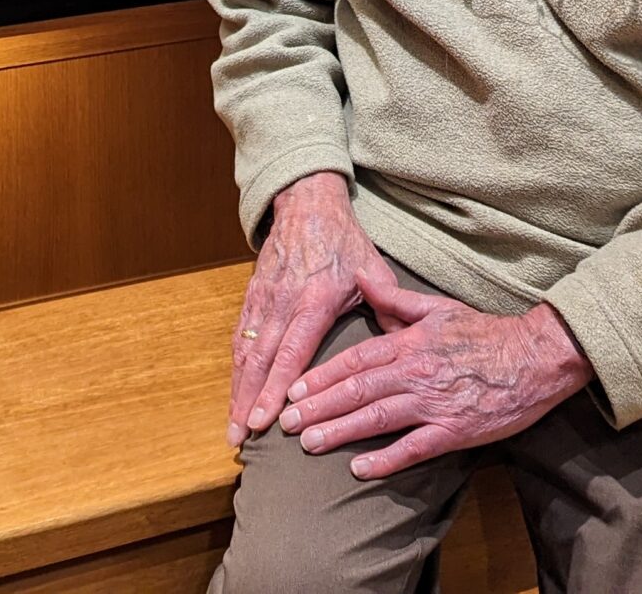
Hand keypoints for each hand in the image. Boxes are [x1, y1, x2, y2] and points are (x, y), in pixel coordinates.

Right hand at [226, 172, 398, 447]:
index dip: (275, 389)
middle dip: (249, 401)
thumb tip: (408, 346)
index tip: (265, 419)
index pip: (292, 354)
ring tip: (234, 425)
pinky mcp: (252, 294)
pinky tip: (235, 390)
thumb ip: (389, 308)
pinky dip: (236, 367)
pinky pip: (240, 336)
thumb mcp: (375, 270)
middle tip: (241, 438)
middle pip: (261, 361)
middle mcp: (283, 303)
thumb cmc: (346, 241)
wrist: (308, 204)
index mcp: (314, 301)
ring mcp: (264, 299)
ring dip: (237, 389)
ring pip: (246, 352)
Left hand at [278, 277, 591, 479]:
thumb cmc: (484, 333)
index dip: (322, 375)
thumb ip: (393, 297)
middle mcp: (415, 373)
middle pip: (357, 390)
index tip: (295, 388)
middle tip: (287, 423)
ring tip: (309, 444)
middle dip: (318, 407)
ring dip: (340, 432)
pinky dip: (385, 459)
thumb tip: (357, 276)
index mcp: (409, 343)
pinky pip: (413, 448)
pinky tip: (359, 468)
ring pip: (377, 418)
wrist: (535, 358)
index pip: (355, 360)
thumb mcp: (436, 307)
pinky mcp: (455, 431)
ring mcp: (434, 404)